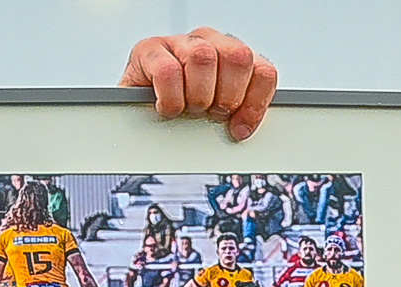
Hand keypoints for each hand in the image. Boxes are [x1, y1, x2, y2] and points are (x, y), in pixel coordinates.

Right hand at [121, 28, 276, 140]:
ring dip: (198, 96)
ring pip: (203, 58)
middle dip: (227, 97)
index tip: (240, 128)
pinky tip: (167, 107)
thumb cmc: (181, 110)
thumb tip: (243, 131)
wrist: (137, 108)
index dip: (254, 104)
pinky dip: (170, 98)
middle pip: (238, 58)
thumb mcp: (217, 114)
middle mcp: (210, 42)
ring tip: (189, 109)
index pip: (263, 71)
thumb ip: (238, 113)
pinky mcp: (150, 49)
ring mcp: (180, 42)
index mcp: (234, 57)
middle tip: (211, 114)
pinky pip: (167, 70)